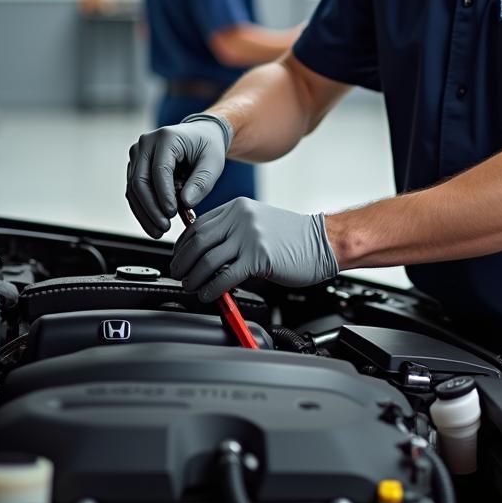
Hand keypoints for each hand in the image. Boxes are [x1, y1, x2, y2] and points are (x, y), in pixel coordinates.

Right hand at [125, 115, 231, 236]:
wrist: (200, 134)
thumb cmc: (207, 147)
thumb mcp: (213, 162)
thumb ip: (201, 182)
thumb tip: (186, 202)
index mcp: (166, 137)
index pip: (159, 170)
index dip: (164, 195)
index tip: (172, 214)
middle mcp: (146, 143)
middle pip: (140, 181)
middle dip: (151, 208)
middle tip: (164, 228)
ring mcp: (137, 154)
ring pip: (133, 189)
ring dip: (144, 213)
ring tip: (159, 231)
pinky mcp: (135, 166)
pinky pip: (134, 191)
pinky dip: (143, 209)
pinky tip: (153, 224)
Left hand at [170, 197, 338, 299]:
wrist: (323, 241)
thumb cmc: (293, 236)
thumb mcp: (258, 223)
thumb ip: (232, 232)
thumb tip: (206, 254)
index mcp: (237, 208)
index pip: (198, 225)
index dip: (183, 245)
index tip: (179, 258)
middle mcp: (240, 218)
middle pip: (197, 242)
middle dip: (182, 263)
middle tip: (178, 275)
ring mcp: (249, 237)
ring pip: (207, 260)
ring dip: (193, 278)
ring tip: (190, 287)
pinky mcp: (259, 258)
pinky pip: (225, 276)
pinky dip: (211, 289)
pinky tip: (209, 295)